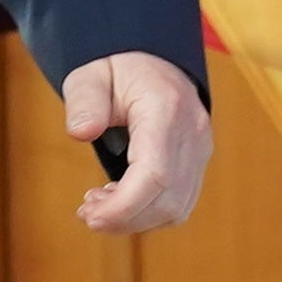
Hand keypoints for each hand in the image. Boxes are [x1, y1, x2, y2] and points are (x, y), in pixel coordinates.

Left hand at [61, 51, 211, 234]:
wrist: (154, 62)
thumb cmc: (119, 71)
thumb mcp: (90, 76)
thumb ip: (84, 102)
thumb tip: (80, 132)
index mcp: (166, 107)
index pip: (155, 172)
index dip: (124, 205)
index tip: (90, 215)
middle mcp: (193, 131)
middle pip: (167, 199)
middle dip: (123, 217)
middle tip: (86, 212)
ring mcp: (200, 149)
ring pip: (176, 208)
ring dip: (134, 219)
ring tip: (99, 202)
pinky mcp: (198, 163)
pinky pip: (179, 204)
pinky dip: (148, 213)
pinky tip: (121, 198)